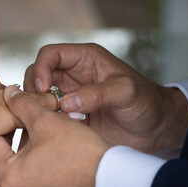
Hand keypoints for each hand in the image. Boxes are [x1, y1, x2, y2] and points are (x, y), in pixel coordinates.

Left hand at [0, 86, 109, 186]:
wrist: (114, 180)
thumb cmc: (81, 153)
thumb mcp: (47, 122)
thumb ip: (22, 105)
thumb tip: (8, 93)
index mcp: (9, 178)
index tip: (2, 109)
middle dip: (7, 136)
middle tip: (17, 118)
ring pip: (14, 169)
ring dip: (20, 149)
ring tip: (34, 130)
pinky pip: (29, 180)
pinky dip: (32, 164)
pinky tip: (46, 148)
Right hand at [23, 43, 187, 151]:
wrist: (154, 128)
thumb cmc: (146, 102)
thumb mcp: (126, 92)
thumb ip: (97, 94)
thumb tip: (66, 104)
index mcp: (85, 59)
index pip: (51, 54)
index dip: (41, 68)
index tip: (42, 89)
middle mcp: (74, 75)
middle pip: (38, 74)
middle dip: (33, 89)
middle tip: (39, 108)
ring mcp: (70, 96)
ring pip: (40, 96)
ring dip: (37, 106)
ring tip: (44, 120)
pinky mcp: (71, 115)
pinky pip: (49, 115)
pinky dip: (44, 121)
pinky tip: (49, 131)